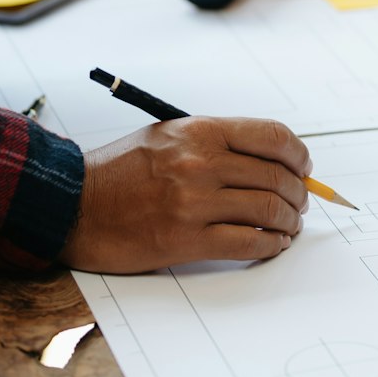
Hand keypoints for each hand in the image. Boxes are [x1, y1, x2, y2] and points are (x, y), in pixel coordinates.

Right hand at [61, 117, 311, 272]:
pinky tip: (274, 244)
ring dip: (289, 221)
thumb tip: (271, 162)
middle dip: (299, 193)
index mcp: (199, 131)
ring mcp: (193, 202)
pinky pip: (248, 243)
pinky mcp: (186, 240)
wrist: (73, 206)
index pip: (272, 136)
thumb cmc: (121, 171)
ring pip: (268, 210)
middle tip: (300, 203)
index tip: (304, 168)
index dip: (298, 155)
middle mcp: (200, 162)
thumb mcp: (168, 136)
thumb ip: (216, 144)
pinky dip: (271, 245)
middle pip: (276, 176)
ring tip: (290, 225)